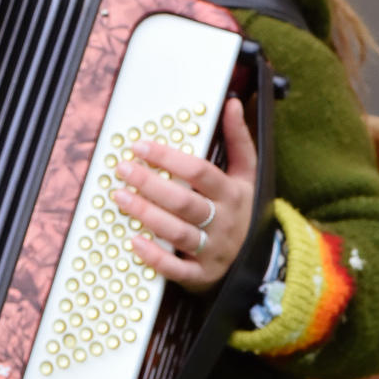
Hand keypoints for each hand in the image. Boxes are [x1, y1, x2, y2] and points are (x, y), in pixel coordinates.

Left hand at [113, 95, 256, 293]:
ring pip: (178, 232)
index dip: (169, 158)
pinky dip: (155, 257)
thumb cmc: (243, 210)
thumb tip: (233, 104)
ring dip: (147, 215)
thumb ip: (239, 140)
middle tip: (123, 169)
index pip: (200, 172)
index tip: (141, 147)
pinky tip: (134, 241)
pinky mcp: (202, 275)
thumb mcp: (247, 176)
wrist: (258, 259)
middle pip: (185, 202)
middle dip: (151, 184)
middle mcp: (224, 222)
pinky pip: (177, 270)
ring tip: (121, 197)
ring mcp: (213, 250)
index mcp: (233, 194)